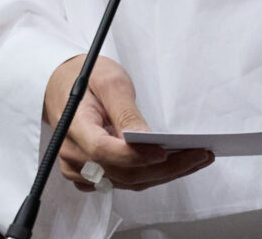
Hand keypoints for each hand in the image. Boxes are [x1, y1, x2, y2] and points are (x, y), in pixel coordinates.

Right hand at [44, 54, 213, 192]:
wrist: (61, 85)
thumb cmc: (85, 78)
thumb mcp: (108, 80)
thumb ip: (124, 110)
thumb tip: (145, 138)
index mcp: (73, 125)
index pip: (103, 150)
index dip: (135, 156)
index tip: (164, 151)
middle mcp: (73, 154)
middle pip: (122, 173)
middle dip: (165, 168)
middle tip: (199, 154)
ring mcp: (80, 168)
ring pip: (127, 182)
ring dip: (164, 174)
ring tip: (197, 158)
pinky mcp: (91, 175)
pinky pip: (124, 182)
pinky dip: (152, 175)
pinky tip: (175, 164)